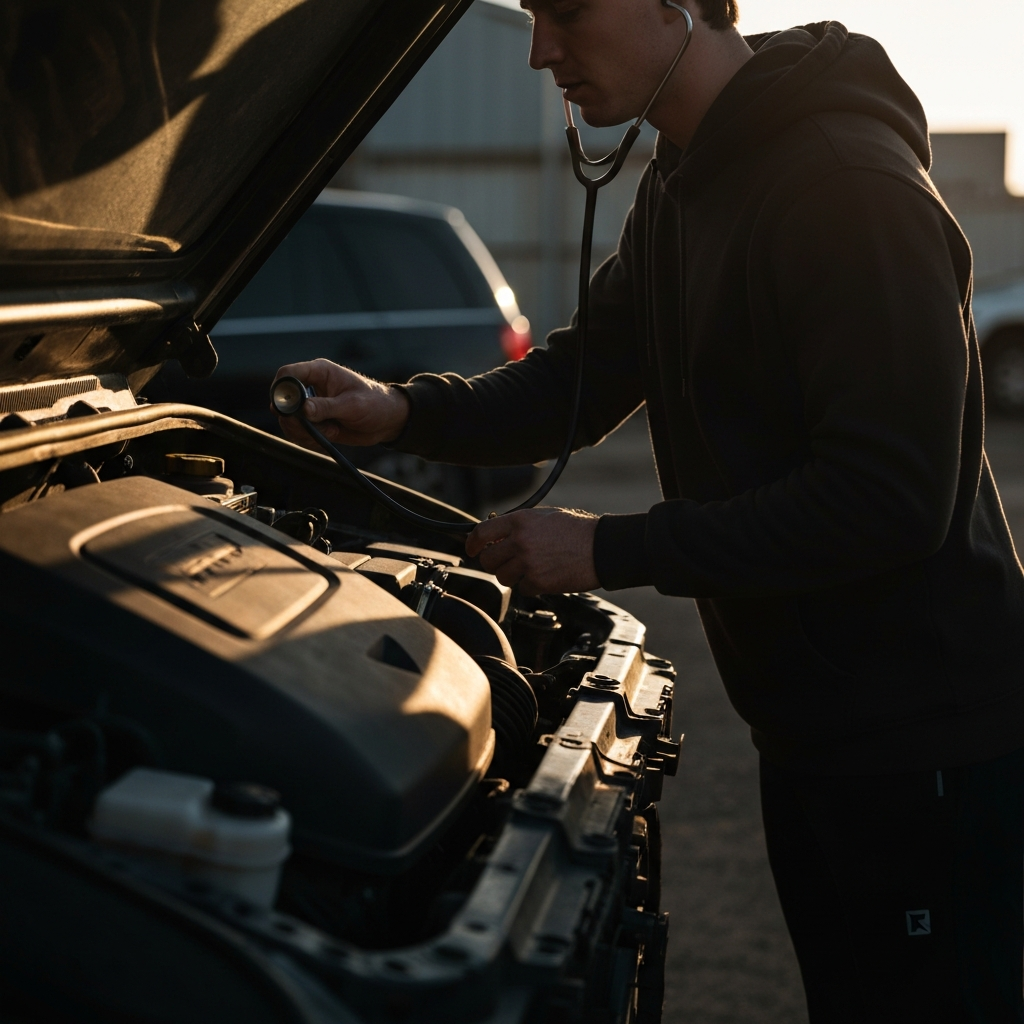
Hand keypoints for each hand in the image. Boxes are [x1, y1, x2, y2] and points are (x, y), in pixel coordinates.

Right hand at [272, 358, 409, 449]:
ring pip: (288, 420)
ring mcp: (311, 406)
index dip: (281, 390)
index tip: (289, 409)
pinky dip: (309, 439)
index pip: (288, 374)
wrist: (387, 421)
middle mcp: (311, 387)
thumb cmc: (375, 403)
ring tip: (330, 431)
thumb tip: (303, 410)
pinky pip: (299, 433)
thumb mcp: (352, 405)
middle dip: (293, 418)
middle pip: (282, 401)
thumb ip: (327, 407)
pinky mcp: (314, 423)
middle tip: (311, 427)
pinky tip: (329, 436)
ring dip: (304, 431)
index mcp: (319, 372)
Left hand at [466, 507, 599, 595]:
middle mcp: (520, 541)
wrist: (601, 547)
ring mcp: (528, 563)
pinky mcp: (538, 582)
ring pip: (502, 577)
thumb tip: (498, 537)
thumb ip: (519, 525)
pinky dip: (531, 586)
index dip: (472, 544)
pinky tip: (545, 576)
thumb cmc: (577, 530)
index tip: (472, 550)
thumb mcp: (544, 517)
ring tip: (530, 568)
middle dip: (494, 563)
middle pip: (488, 560)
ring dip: (512, 576)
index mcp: (520, 521)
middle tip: (506, 562)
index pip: (482, 532)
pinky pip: (522, 589)